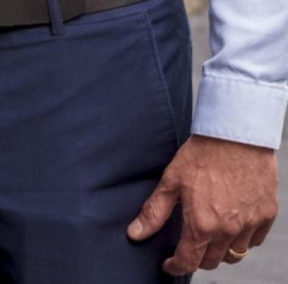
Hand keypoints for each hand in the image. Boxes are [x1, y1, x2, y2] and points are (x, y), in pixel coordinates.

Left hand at [127, 134, 278, 272]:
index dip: (176, 266)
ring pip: (235, 254)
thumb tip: (136, 233)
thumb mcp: (170, 181)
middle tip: (187, 246)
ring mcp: (250, 223)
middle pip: (212, 261)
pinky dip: (243, 239)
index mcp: (202, 224)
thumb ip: (154, 212)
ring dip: (220, 251)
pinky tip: (231, 227)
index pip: (188, 261)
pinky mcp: (267, 214)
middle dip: (196, 258)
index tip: (169, 264)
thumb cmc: (202, 155)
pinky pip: (254, 240)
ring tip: (209, 238)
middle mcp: (228, 229)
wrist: (237, 136)